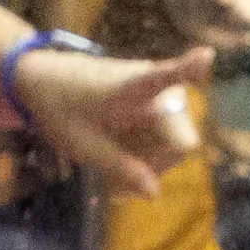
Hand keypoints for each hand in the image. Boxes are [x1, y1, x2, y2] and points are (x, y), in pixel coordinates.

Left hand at [16, 41, 215, 200]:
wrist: (44, 78)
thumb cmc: (61, 109)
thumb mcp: (86, 147)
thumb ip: (122, 170)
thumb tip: (155, 194)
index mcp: (133, 89)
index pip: (165, 76)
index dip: (188, 68)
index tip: (206, 54)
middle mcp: (154, 84)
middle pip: (179, 137)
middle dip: (158, 161)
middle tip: (121, 180)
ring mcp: (157, 89)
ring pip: (174, 137)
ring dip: (152, 155)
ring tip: (117, 164)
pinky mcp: (154, 94)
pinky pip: (165, 128)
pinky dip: (148, 145)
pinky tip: (124, 154)